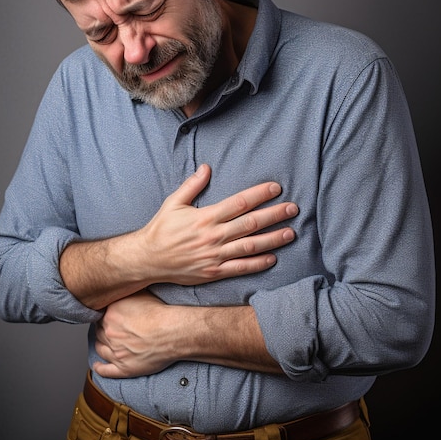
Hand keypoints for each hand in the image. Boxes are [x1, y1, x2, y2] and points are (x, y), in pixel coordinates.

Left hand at [93, 290, 176, 377]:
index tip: (109, 316)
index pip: (100, 315)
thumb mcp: (141, 293)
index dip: (105, 316)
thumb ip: (127, 293)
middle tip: (110, 329)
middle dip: (103, 330)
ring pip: (100, 349)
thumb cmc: (160, 314)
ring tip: (104, 344)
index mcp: (110, 315)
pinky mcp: (123, 367)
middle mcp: (109, 333)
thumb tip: (122, 289)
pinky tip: (97, 366)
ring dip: (101, 346)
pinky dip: (99, 369)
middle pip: (99, 331)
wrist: (171, 332)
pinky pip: (106, 370)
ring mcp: (115, 351)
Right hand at [132, 163, 297, 285]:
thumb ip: (192, 185)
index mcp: (205, 217)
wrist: (147, 259)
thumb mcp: (173, 203)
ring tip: (290, 232)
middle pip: (251, 224)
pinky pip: (240, 268)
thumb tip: (207, 167)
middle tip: (293, 208)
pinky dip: (258, 263)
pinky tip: (273, 258)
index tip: (276, 188)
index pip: (239, 203)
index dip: (259, 194)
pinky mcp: (214, 272)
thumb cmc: (161, 229)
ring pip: (250, 246)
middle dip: (274, 215)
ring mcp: (215, 256)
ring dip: (273, 239)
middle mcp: (213, 236)